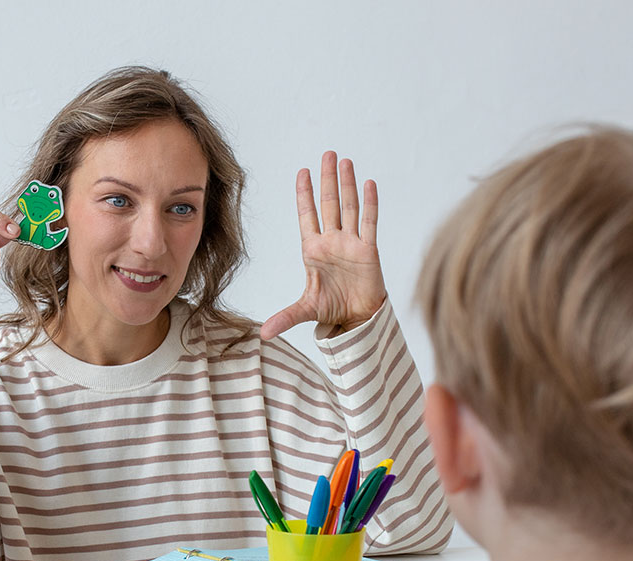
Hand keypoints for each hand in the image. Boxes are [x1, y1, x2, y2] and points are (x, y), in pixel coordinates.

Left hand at [259, 152, 387, 340]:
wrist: (358, 319)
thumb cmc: (333, 309)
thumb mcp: (305, 310)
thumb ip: (285, 317)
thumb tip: (262, 334)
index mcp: (313, 250)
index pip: (307, 216)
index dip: (304, 194)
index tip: (302, 172)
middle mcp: (332, 241)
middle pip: (329, 204)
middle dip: (327, 179)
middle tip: (327, 154)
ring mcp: (352, 243)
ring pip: (349, 207)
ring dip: (347, 184)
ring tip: (345, 161)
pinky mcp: (369, 250)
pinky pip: (370, 222)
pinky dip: (370, 203)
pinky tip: (369, 183)